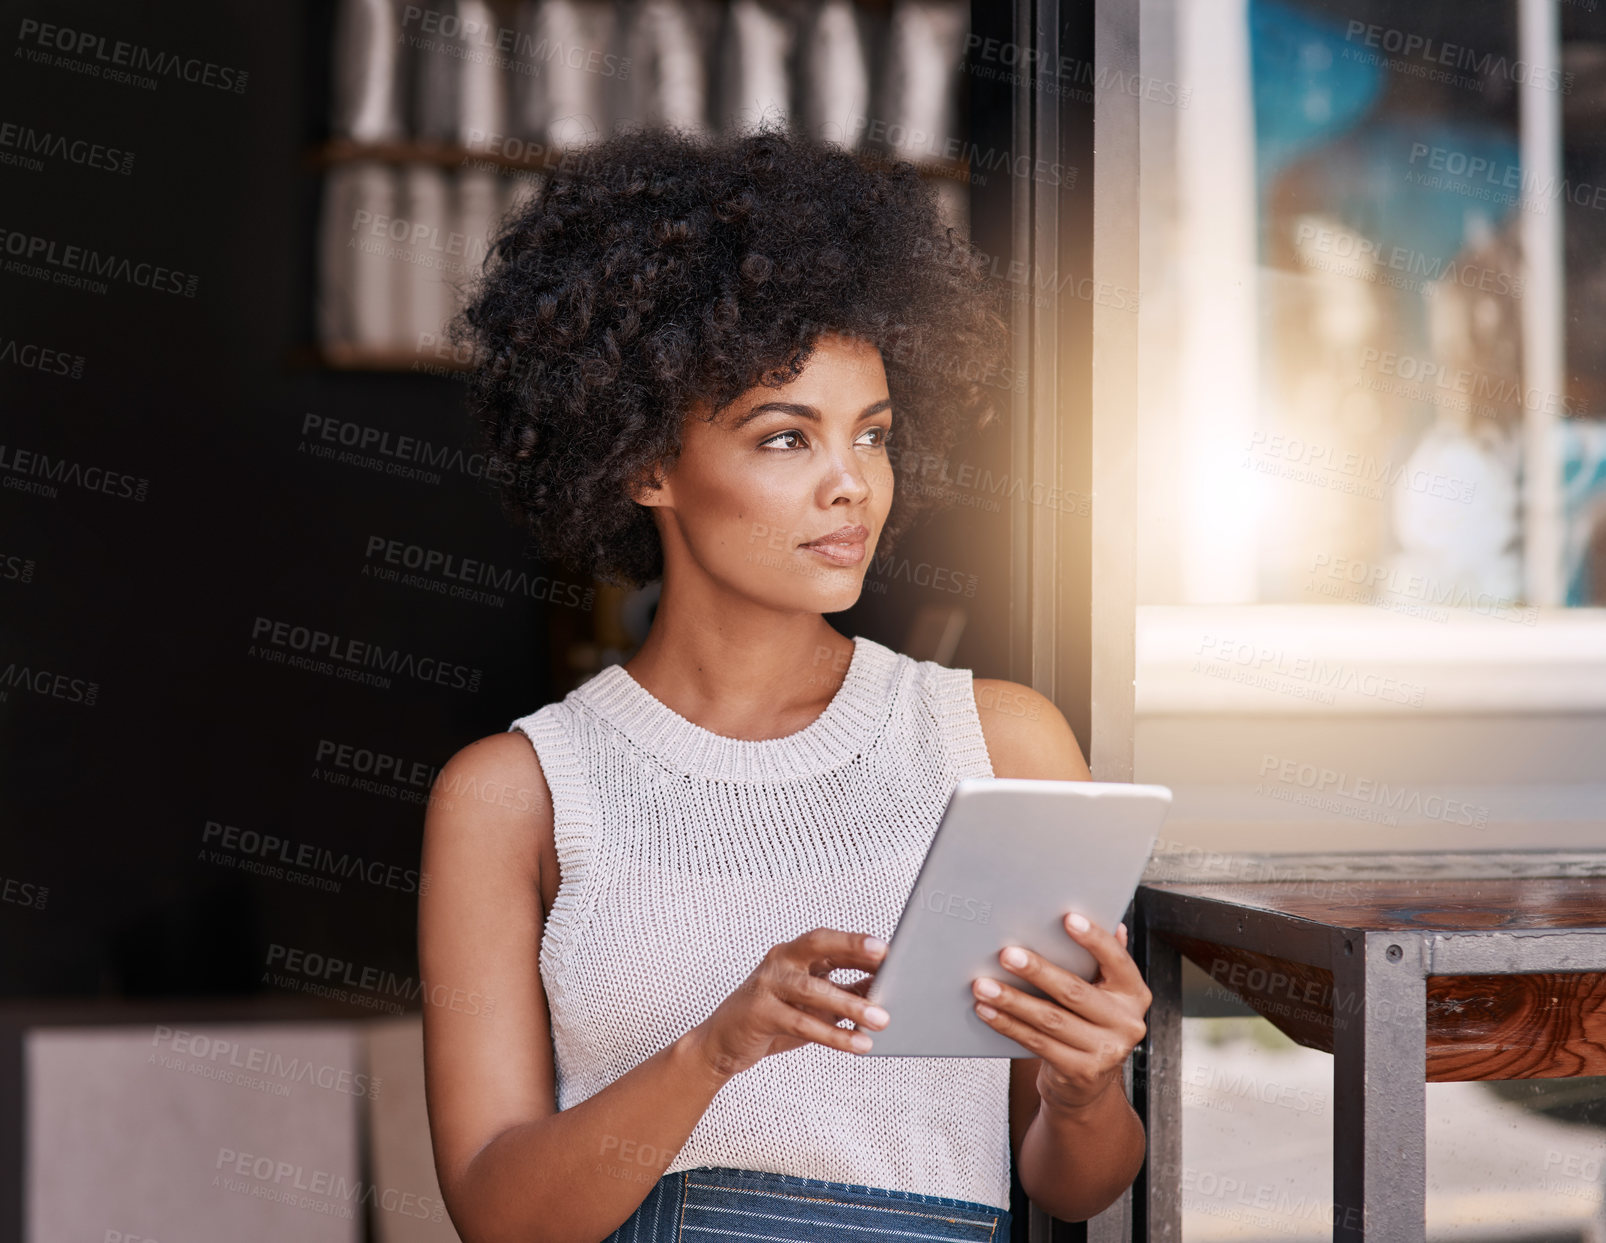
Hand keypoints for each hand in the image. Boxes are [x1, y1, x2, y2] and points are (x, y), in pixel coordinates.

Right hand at [689, 928, 889, 1079]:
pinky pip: (802, 1023)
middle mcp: (780, 961)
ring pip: (813, 989)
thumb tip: (886, 988)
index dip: (860, 944)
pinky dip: (833, 1035)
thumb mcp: (815, 1004)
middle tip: (884, 958)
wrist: (722, 1043)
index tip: (891, 950)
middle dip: (852, 947)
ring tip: (881, 1019)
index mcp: (795, 954)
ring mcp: (768, 984)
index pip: (830, 941)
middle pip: (818, 944)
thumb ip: (846, 992)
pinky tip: (857, 1043)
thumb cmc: (773, 1018)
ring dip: (851, 1004)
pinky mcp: (760, 1013)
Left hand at [970, 916, 1151, 1114]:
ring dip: (1012, 1000)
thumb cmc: (1090, 1024)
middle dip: (1037, 971)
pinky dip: (1008, 1024)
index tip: (1068, 918)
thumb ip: (1104, 961)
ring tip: (983, 985)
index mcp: (1134, 994)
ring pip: (1050, 1019)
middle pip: (1075, 992)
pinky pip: (1036, 1043)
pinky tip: (987, 1010)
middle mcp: (1126, 1023)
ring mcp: (1105, 1052)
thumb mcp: (1104, 992)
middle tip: (1007, 954)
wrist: (1088, 1084)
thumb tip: (1115, 923)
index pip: (1117, 960)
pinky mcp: (1080, 1072)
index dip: (1094, 939)